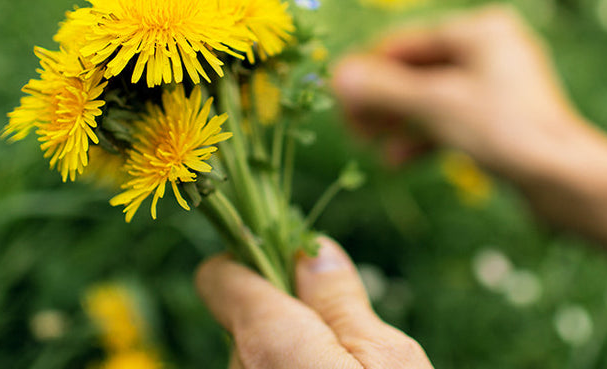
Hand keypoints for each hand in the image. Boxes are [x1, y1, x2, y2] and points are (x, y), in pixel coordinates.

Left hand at [195, 237, 432, 368]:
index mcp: (267, 341)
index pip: (218, 277)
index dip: (250, 258)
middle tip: (343, 334)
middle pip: (245, 320)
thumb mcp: (388, 357)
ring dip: (290, 356)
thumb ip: (342, 300)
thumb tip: (315, 249)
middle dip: (286, 315)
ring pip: (256, 358)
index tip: (289, 258)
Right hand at [332, 5, 590, 184]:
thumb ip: (383, 88)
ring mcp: (498, 84)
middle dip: (382, 101)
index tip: (337, 101)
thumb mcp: (434, 105)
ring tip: (370, 148)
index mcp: (480, 29)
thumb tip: (338, 75)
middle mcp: (491, 48)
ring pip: (432, 98)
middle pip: (417, 70)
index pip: (405, 43)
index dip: (366, 71)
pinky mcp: (503, 118)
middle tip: (352, 130)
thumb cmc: (503, 130)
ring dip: (398, 122)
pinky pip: (452, 119)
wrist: (565, 179)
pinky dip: (424, 136)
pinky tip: (399, 161)